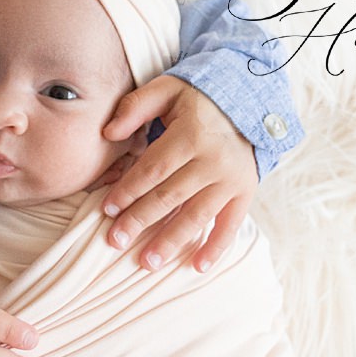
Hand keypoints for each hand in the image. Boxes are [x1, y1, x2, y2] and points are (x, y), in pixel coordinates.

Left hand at [97, 75, 258, 272]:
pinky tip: (196, 267)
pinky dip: (216, 248)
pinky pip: (230, 225)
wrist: (249, 100)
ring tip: (147, 262)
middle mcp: (213, 160)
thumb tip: (107, 132)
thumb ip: (135, 107)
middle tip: (115, 241)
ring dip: (171, 241)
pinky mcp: (245, 192)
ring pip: (196, 216)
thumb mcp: (166, 89)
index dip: (129, 190)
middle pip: (170, 197)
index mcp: (191, 135)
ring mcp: (231, 180)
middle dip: (140, 221)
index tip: (106, 209)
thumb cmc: (198, 98)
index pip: (153, 169)